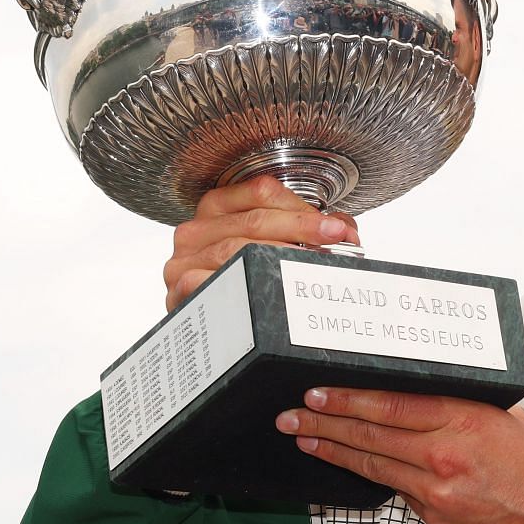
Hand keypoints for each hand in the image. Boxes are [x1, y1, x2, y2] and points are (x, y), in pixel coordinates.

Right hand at [163, 176, 360, 310]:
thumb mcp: (268, 244)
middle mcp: (196, 229)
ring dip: (281, 258)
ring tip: (311, 268)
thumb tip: (343, 230)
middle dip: (302, 230)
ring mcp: (183, 260)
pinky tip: (272, 291)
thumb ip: (305, 231)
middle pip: (255, 220)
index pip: (261, 192)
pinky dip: (248, 285)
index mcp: (217, 207)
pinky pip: (217, 284)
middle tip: (335, 242)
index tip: (336, 227)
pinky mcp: (179, 292)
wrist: (208, 330)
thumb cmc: (241, 280)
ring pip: (239, 250)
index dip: (303, 209)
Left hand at [276, 388, 523, 523]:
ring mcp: (436, 491)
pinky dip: (369, 479)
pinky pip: (396, 493)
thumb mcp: (511, 420)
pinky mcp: (435, 518)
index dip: (348, 399)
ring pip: (372, 467)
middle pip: (370, 435)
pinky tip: (348, 468)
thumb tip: (431, 392)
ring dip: (333, 451)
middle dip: (325, 422)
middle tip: (294, 414)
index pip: (391, 405)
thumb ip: (467, 406)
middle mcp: (444, 455)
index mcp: (464, 421)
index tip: (319, 391)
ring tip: (304, 438)